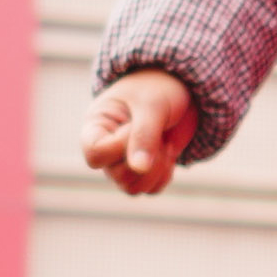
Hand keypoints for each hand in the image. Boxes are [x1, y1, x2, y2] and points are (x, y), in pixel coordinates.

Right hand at [82, 70, 196, 195]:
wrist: (181, 88)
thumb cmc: (159, 87)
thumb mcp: (152, 105)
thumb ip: (144, 135)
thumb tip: (139, 169)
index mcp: (97, 125)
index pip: (95, 154)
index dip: (119, 147)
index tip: (136, 126)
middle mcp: (107, 147)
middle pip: (116, 175)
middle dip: (144, 160)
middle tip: (160, 136)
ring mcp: (125, 161)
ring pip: (132, 188)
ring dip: (156, 171)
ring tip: (166, 145)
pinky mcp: (145, 169)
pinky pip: (151, 189)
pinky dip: (164, 176)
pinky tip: (170, 153)